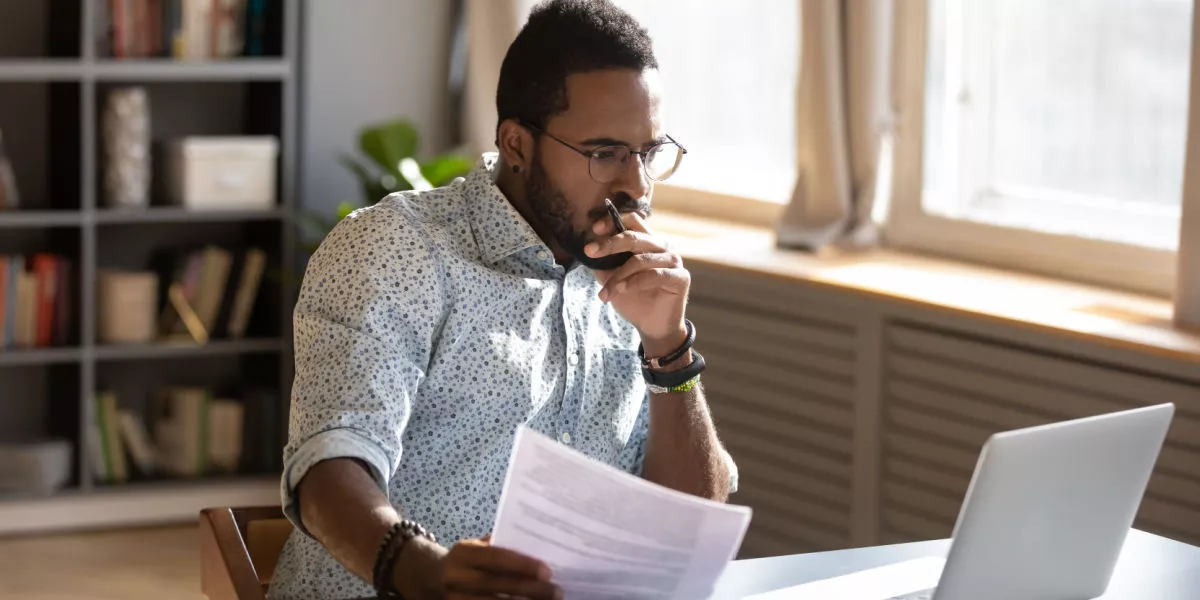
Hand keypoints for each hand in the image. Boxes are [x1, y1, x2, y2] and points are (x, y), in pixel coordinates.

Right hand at [400, 535, 561, 599]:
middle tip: (556, 591)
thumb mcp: (477, 546)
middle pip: (498, 584)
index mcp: (463, 553)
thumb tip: (537, 545)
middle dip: (530, 589)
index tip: (547, 571)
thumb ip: (500, 545)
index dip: (522, 565)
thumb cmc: (467, 559)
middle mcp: (456, 576)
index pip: (496, 558)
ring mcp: (455, 598)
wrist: (430, 575)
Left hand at [586, 211, 688, 353]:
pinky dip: (633, 283)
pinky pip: (654, 275)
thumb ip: (604, 263)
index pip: (633, 221)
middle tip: (590, 251)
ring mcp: (673, 261)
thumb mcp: (613, 278)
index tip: (595, 229)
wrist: (651, 326)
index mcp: (648, 242)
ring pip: (640, 259)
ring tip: (605, 292)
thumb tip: (588, 249)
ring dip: (618, 276)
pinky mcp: (680, 277)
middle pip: (634, 237)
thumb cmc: (633, 299)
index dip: (614, 220)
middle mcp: (662, 246)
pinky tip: (620, 291)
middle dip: (610, 244)